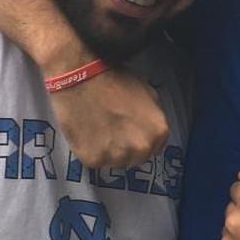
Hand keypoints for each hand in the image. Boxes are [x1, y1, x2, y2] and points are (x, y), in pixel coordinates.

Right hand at [51, 69, 168, 168]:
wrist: (81, 77)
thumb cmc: (114, 80)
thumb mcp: (148, 93)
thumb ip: (153, 117)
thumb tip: (150, 129)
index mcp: (158, 133)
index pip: (154, 148)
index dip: (141, 139)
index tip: (130, 131)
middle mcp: (141, 149)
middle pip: (136, 158)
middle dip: (127, 147)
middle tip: (113, 129)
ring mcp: (117, 157)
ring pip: (115, 162)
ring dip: (109, 151)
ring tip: (99, 130)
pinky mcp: (94, 160)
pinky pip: (95, 161)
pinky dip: (91, 150)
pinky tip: (88, 132)